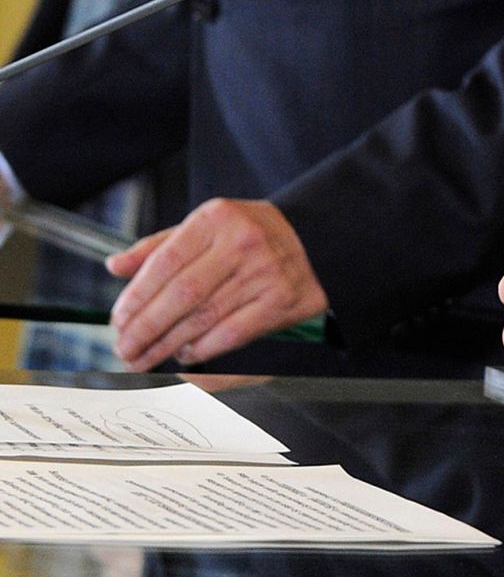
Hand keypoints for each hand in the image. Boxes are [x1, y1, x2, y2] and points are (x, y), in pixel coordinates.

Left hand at [106, 198, 326, 370]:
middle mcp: (242, 241)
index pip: (165, 262)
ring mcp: (264, 271)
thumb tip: (114, 266)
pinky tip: (184, 354)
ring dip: (166, 345)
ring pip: (202, 318)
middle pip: (181, 295)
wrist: (315, 239)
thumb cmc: (251, 235)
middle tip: (124, 349)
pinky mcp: (279, 300)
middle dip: (146, 328)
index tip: (117, 320)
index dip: (136, 297)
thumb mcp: (208, 227)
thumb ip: (160, 246)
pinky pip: (229, 334)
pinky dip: (201, 350)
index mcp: (217, 218)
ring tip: (145, 358)